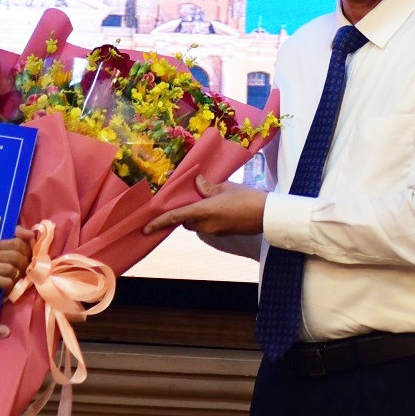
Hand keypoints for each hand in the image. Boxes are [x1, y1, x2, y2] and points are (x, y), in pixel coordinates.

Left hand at [0, 224, 33, 296]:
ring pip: (9, 269)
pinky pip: (6, 283)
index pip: (18, 244)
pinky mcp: (11, 290)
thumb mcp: (9, 242)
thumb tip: (30, 234)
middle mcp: (25, 266)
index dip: (4, 243)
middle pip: (14, 256)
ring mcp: (19, 279)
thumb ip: (19, 233)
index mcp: (25, 253)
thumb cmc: (1, 258)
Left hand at [143, 175, 266, 235]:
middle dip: (184, 213)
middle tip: (189, 197)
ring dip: (196, 214)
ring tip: (205, 199)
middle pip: (186, 221)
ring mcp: (215, 231)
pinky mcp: (224, 232)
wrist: (268, 215)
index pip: (176, 217)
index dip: (159, 222)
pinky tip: (217, 206)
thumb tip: (197, 182)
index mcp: (204, 211)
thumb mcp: (226, 187)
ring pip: (197, 224)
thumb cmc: (248, 198)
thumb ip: (208, 186)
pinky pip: (208, 225)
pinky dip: (206, 217)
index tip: (146, 228)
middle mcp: (207, 224)